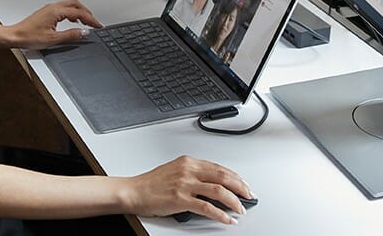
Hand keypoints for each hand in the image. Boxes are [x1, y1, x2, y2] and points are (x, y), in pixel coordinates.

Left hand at [5, 0, 102, 49]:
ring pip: (69, 5)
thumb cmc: (28, 36)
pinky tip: (72, 21)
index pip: (79, 13)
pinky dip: (72, 13)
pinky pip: (63, 8)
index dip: (91, 19)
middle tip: (94, 22)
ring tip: (86, 22)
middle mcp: (53, 7)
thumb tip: (83, 32)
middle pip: (76, 4)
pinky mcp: (46, 12)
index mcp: (56, 11)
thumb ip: (70, 35)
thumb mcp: (53, 39)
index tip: (98, 25)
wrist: (14, 36)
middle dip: (87, 13)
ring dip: (80, 12)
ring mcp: (49, 9)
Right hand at [121, 156, 251, 223]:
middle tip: (248, 195)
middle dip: (240, 187)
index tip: (243, 184)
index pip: (218, 167)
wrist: (134, 191)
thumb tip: (211, 184)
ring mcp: (185, 184)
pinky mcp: (181, 199)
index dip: (235, 177)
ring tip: (241, 208)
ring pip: (219, 191)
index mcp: (188, 162)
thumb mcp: (174, 171)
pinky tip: (227, 219)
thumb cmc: (151, 183)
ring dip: (234, 201)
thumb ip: (193, 174)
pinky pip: (207, 207)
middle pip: (223, 176)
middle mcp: (188, 170)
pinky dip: (221, 214)